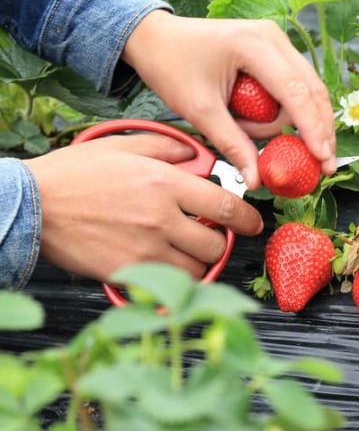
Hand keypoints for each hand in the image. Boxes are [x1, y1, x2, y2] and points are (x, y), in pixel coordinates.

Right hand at [25, 134, 262, 281]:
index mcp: (164, 184)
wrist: (32, 205)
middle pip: (216, 244)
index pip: (224, 207)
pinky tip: (162, 264)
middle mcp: (160, 218)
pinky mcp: (128, 272)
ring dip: (198, 262)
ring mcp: (145, 249)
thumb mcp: (123, 145)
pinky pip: (167, 284)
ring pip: (196, 269)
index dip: (247, 219)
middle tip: (210, 236)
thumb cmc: (74, 175)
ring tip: (183, 251)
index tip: (253, 223)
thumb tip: (194, 153)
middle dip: (220, 243)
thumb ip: (166, 147)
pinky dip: (172, 278)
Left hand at [121, 11, 337, 187]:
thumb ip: (233, 144)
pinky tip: (274, 128)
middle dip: (319, 129)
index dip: (313, 129)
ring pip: (308, 89)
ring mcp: (276, 41)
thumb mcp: (200, 111)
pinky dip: (291, 111)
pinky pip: (295, 86)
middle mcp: (273, 37)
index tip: (322, 159)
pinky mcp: (274, 50)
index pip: (296, 93)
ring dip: (297, 121)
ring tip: (256, 136)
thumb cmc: (171, 66)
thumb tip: (256, 180)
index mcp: (254, 45)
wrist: (154, 38)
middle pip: (313, 90)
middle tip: (322, 164)